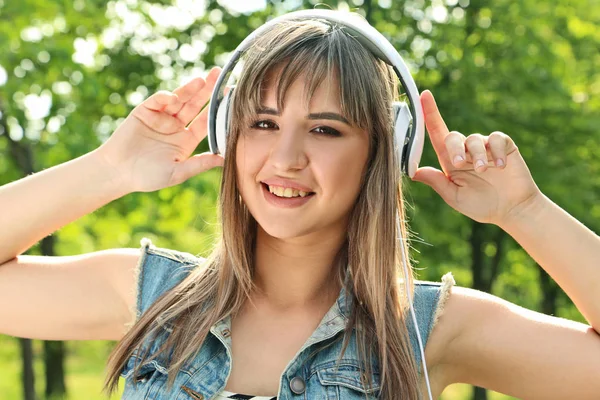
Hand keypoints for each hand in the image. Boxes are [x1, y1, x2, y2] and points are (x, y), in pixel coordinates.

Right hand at [95, 66, 224, 192]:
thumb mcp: (177, 173)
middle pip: (195, 105)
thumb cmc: (147, 177)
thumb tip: (224, 159)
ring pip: (179, 99)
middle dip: (207, 91)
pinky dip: (166, 97)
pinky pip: (157, 101)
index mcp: (187, 140)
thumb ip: (199, 164)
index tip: (230, 98)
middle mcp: (176, 126)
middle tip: (219, 75)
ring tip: (203, 81)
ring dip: (190, 89)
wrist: (117, 172)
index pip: (206, 122)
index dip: (218, 111)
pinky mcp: (144, 112)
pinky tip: (174, 98)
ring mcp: (161, 118)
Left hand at [411, 90, 541, 225]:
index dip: (430, 114)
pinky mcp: (504, 146)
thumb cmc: (482, 205)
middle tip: (459, 164)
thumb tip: (413, 172)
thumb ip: (437, 182)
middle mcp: (465, 151)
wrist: (512, 210)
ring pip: (474, 140)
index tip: (424, 95)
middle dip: (454, 148)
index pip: (437, 134)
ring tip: (484, 170)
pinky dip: (497, 150)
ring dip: (477, 155)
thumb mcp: (454, 196)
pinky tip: (500, 165)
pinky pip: (497, 139)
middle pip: (453, 137)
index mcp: (450, 161)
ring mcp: (485, 147)